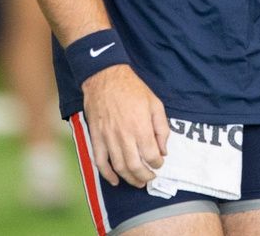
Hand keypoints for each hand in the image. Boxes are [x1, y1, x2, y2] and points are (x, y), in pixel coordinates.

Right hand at [82, 65, 169, 187]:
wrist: (105, 77)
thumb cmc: (132, 88)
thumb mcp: (155, 103)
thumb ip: (162, 128)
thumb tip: (163, 149)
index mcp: (141, 127)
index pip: (152, 156)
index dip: (158, 163)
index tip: (159, 162)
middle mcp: (124, 136)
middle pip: (136, 167)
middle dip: (145, 177)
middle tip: (150, 178)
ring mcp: (108, 138)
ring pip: (119, 167)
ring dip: (129, 179)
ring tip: (137, 182)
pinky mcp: (96, 137)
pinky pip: (100, 161)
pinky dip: (107, 174)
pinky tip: (114, 180)